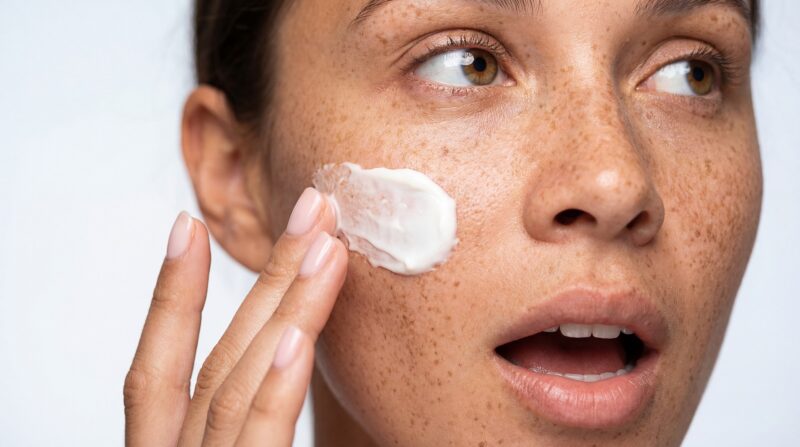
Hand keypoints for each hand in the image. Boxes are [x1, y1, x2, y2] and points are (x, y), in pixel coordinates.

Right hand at [124, 188, 347, 445]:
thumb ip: (251, 429)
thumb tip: (290, 364)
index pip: (158, 372)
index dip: (172, 296)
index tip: (189, 226)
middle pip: (217, 361)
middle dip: (267, 278)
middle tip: (312, 209)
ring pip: (236, 384)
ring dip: (283, 308)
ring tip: (325, 245)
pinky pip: (259, 437)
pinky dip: (275, 387)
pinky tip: (297, 336)